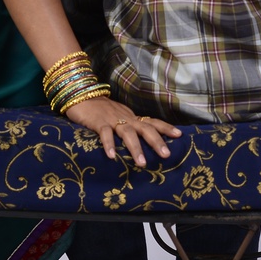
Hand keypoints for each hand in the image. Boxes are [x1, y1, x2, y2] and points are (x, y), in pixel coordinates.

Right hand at [63, 96, 180, 167]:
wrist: (81, 95)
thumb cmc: (100, 110)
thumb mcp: (119, 116)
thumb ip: (129, 126)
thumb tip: (142, 140)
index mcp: (131, 117)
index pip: (152, 122)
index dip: (165, 127)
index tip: (179, 135)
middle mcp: (125, 118)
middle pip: (145, 128)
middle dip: (156, 141)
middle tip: (167, 155)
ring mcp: (112, 120)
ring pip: (127, 133)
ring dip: (135, 148)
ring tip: (142, 164)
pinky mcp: (98, 122)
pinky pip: (105, 134)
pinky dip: (108, 144)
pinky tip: (111, 156)